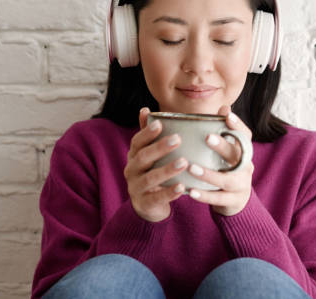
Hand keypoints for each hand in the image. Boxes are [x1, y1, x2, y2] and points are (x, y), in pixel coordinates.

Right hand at [124, 107, 187, 221]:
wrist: (147, 206)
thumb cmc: (152, 173)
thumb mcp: (148, 155)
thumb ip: (147, 134)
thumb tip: (144, 109)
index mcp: (134, 156)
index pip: (137, 142)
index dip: (146, 133)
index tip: (159, 124)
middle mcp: (132, 170)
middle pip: (143, 157)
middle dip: (160, 148)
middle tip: (178, 139)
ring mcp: (136, 188)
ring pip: (150, 178)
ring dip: (167, 170)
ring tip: (184, 162)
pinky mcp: (145, 203)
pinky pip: (157, 198)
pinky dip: (169, 193)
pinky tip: (182, 187)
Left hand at [187, 105, 253, 215]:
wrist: (235, 201)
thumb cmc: (225, 170)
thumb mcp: (226, 152)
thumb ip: (222, 132)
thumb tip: (223, 107)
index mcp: (243, 152)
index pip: (245, 136)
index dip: (238, 125)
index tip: (227, 115)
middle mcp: (246, 167)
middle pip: (237, 155)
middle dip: (223, 146)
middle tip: (207, 138)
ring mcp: (242, 185)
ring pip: (228, 180)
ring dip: (210, 174)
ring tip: (192, 167)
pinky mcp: (234, 201)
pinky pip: (219, 199)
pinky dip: (205, 195)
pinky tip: (191, 191)